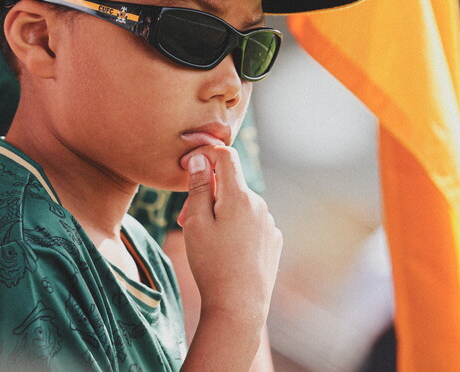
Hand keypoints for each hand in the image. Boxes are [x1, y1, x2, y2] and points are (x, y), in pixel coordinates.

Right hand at [177, 146, 282, 327]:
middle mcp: (259, 204)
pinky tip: (226, 252)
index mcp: (239, 196)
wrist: (239, 306)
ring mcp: (269, 223)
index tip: (188, 164)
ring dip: (221, 212)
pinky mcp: (273, 240)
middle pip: (230, 183)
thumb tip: (200, 158)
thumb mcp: (195, 222)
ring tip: (205, 241)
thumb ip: (199, 186)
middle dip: (208, 192)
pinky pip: (251, 223)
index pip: (226, 155)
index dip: (205, 153)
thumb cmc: (211, 264)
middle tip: (186, 218)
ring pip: (240, 205)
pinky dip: (236, 228)